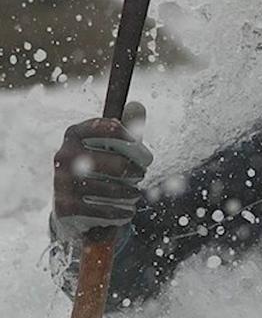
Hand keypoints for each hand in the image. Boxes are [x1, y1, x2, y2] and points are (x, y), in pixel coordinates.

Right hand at [51, 102, 152, 238]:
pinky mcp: (66, 207)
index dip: (134, 141)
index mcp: (74, 134)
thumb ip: (127, 126)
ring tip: (134, 194)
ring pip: (114, 189)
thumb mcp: (111, 146)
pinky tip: (127, 210)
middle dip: (137, 172)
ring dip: (131, 194)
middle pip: (119, 165)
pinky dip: (123, 212)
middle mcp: (64, 155)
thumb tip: (138, 106)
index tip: (144, 154)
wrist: (72, 208)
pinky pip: (106, 210)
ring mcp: (62, 181)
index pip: (111, 127)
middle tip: (141, 174)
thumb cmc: (99, 169)